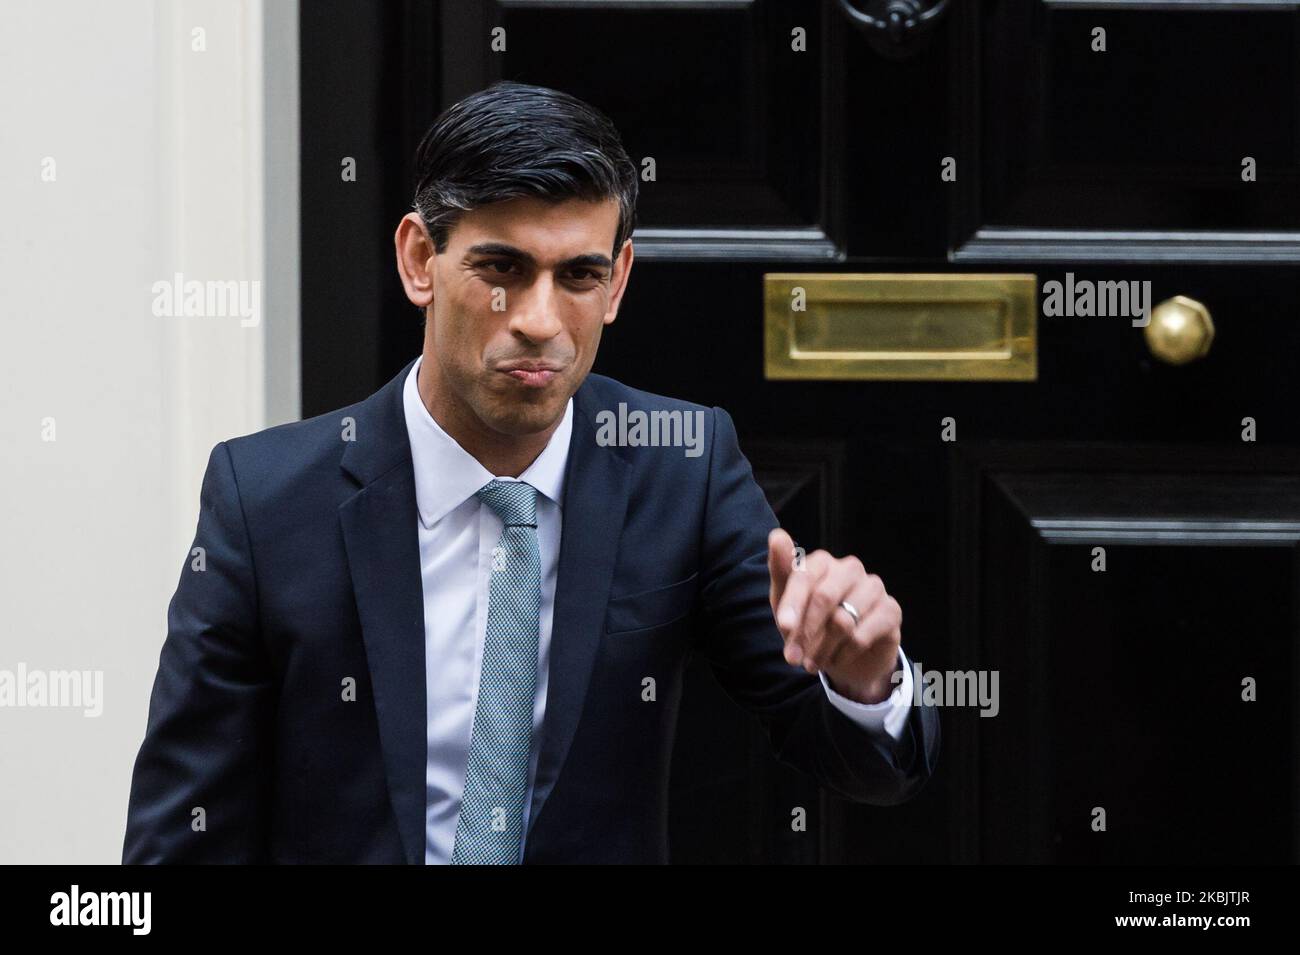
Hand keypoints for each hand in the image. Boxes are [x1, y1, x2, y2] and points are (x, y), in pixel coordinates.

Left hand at [767, 527, 901, 704]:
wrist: (843, 655)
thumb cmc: (810, 623)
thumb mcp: (787, 603)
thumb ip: (781, 571)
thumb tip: (777, 535)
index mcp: (822, 562)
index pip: (805, 576)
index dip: (793, 604)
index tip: (785, 628)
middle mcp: (850, 568)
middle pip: (824, 597)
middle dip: (806, 632)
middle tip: (793, 658)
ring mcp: (873, 587)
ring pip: (843, 621)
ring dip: (822, 648)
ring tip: (812, 663)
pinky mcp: (891, 610)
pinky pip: (862, 636)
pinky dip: (844, 653)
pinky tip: (836, 660)